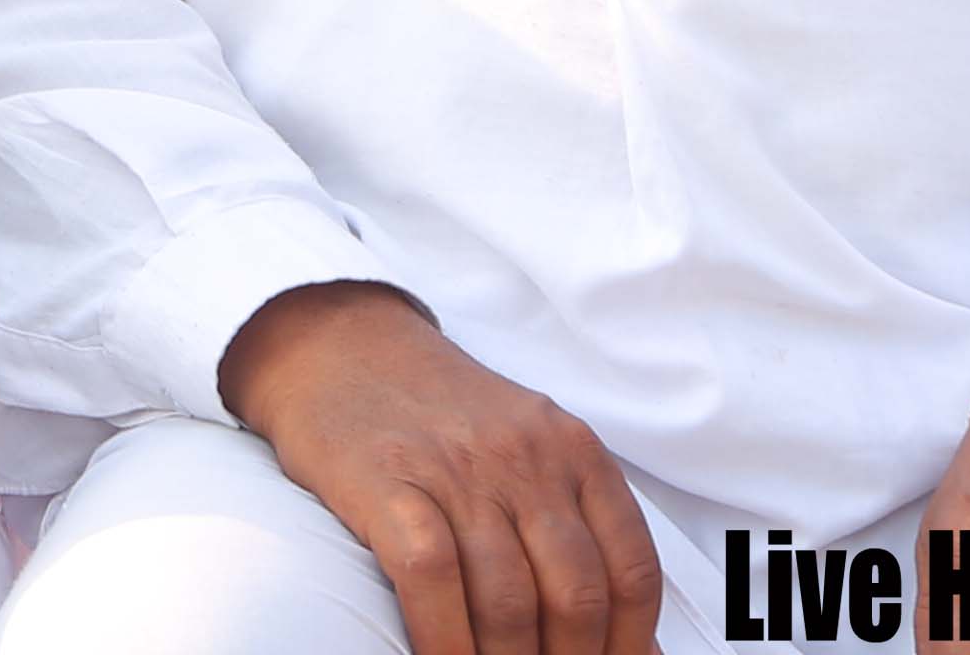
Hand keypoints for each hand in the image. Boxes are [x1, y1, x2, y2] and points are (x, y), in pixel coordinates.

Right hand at [220, 280, 659, 654]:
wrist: (339, 345)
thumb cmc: (440, 415)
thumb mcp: (526, 444)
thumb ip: (572, 518)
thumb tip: (625, 630)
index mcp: (572, 449)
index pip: (630, 567)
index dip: (629, 640)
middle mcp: (525, 458)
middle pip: (574, 594)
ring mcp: (457, 470)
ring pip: (508, 599)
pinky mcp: (388, 483)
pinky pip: (430, 579)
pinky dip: (445, 639)